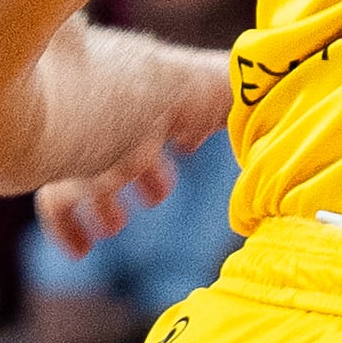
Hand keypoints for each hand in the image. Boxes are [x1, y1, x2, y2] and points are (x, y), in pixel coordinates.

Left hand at [37, 48, 230, 259]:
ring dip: (106, 205)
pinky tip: (81, 251)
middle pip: (125, 145)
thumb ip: (248, 99)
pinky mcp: (61, 178)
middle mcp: (118, 121)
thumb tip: (284, 106)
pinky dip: (69, 231)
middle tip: (156, 195)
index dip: (183, 126)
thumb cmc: (179, 94)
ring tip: (116, 225)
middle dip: (142, 173)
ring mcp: (85, 149)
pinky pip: (57, 208)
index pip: (166, 108)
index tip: (192, 140)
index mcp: (158, 98)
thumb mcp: (223, 91)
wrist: (115, 106)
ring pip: (89, 179)